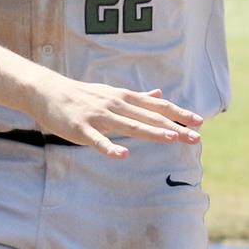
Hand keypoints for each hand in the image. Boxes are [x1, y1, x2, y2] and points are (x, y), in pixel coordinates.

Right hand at [30, 78, 202, 158]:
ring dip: (151, 132)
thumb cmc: (82, 94)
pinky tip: (124, 156)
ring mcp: (99, 117)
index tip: (200, 122)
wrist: (48, 92)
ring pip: (129, 126)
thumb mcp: (112, 92)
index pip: (157, 106)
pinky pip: (98, 140)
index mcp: (125, 98)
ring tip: (171, 138)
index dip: (179, 113)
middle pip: (149, 117)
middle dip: (174, 126)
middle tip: (196, 137)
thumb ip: (138, 96)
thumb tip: (160, 94)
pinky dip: (111, 148)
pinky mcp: (82, 129)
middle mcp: (116, 105)